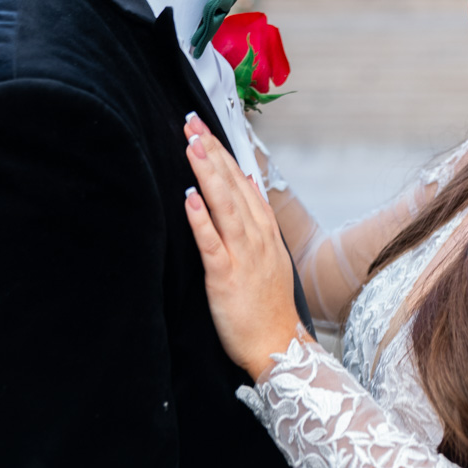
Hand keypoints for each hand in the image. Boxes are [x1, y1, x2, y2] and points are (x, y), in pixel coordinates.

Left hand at [183, 118, 303, 376]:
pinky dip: (201, 220)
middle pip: (232, 185)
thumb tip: (246, 180)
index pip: (242, 180)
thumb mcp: (270, 252)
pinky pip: (212, 244)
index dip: (222, 152)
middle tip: (191, 122)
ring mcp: (243, 255)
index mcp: (264, 229)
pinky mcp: (226, 277)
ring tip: (192, 146)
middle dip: (212, 152)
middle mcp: (256, 237)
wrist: (278, 344)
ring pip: (224, 207)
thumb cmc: (267, 303)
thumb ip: (257, 216)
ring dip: (207, 174)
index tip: (204, 126)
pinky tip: (190, 199)